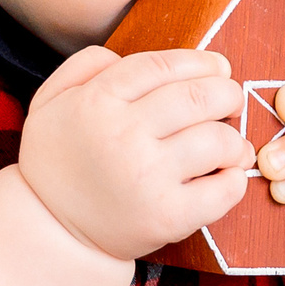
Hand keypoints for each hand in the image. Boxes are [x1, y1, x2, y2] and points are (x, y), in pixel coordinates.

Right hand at [17, 46, 251, 260]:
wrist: (49, 231)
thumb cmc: (57, 162)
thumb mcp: (49, 101)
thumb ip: (84, 65)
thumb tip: (124, 54)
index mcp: (97, 101)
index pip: (164, 66)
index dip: (201, 62)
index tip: (220, 67)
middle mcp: (124, 135)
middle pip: (200, 96)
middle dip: (227, 94)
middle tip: (230, 102)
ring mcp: (148, 177)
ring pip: (217, 140)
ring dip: (234, 139)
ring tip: (230, 146)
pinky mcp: (168, 216)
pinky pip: (223, 190)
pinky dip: (235, 179)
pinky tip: (226, 176)